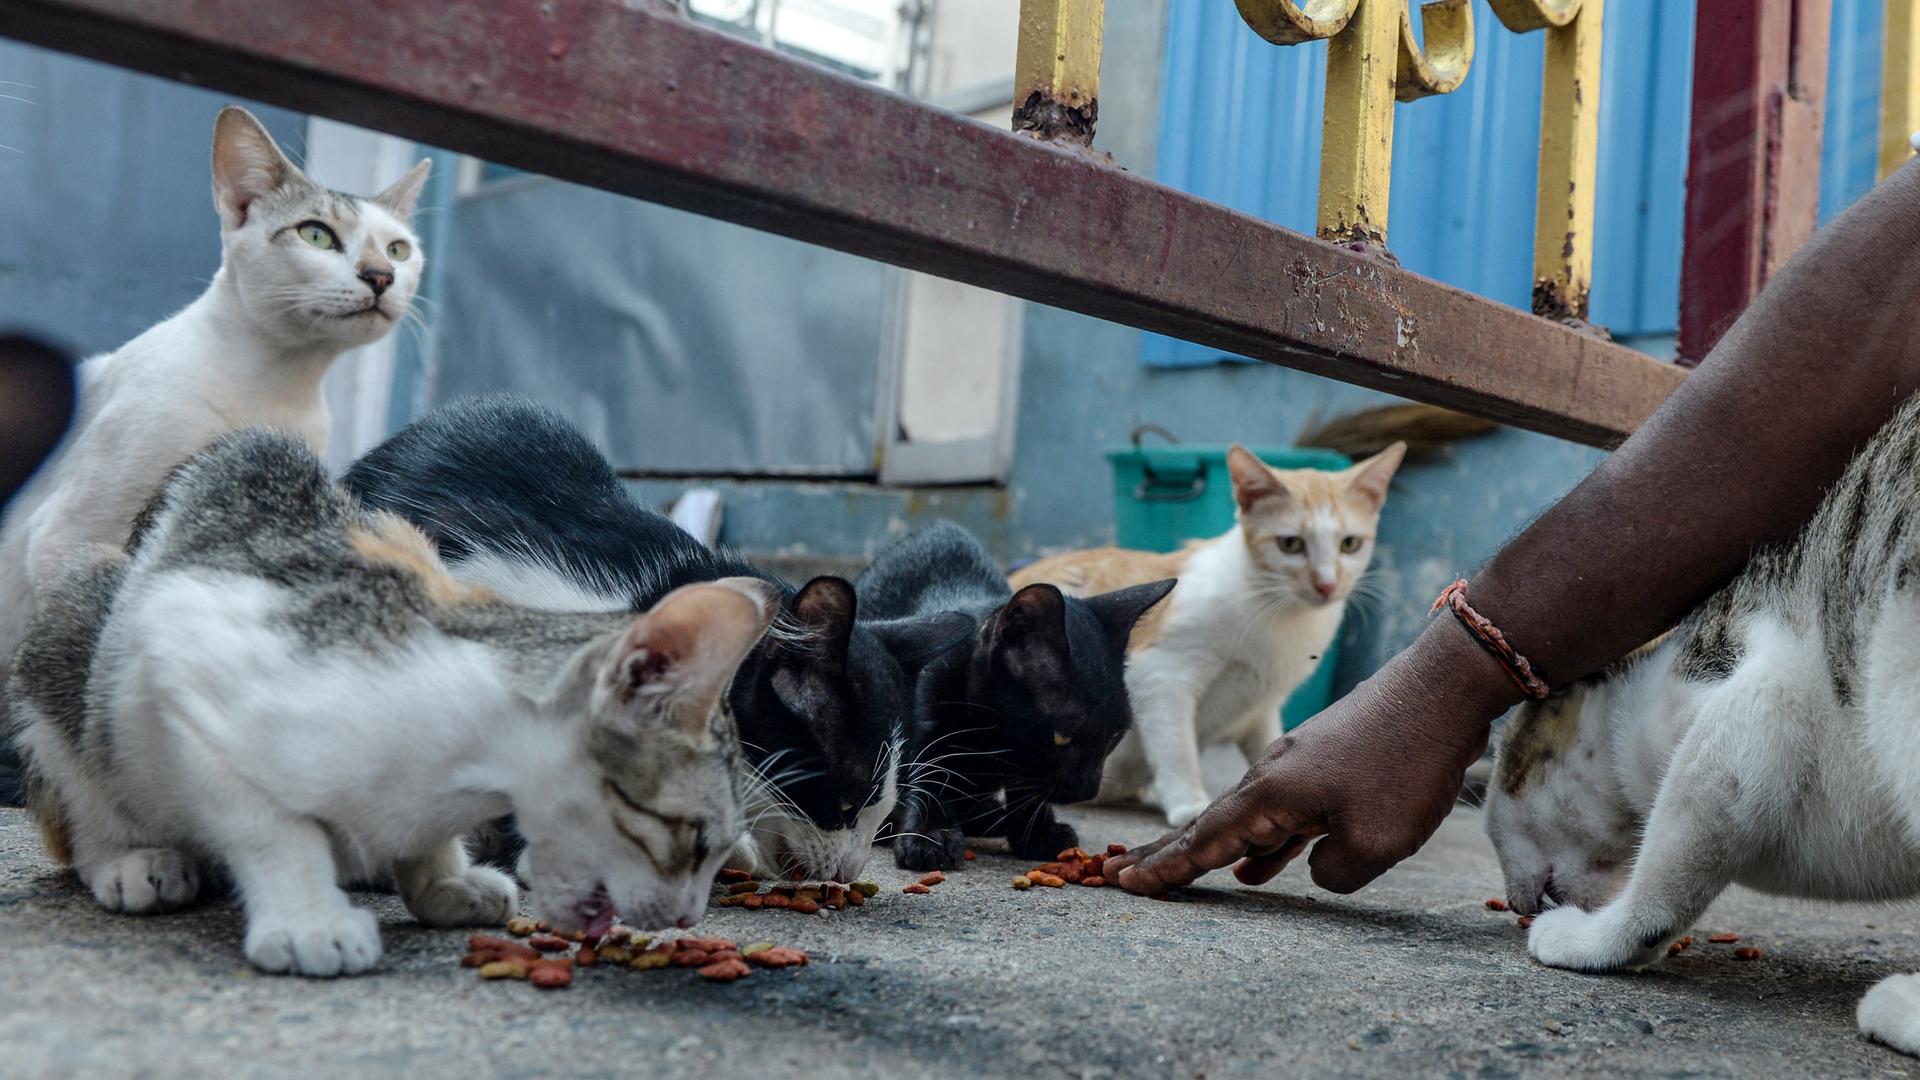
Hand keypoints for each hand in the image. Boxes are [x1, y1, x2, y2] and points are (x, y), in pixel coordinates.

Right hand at [1111, 619, 1514, 895]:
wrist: (1442, 692)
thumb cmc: (1407, 767)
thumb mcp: (1373, 843)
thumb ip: (1332, 874)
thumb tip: (1318, 868)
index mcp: (1271, 793)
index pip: (1204, 840)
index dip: (1166, 867)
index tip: (1125, 882)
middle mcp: (1273, 775)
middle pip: (1210, 824)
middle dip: (1169, 853)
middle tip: (1125, 872)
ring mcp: (1299, 766)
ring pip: (1246, 818)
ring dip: (1215, 849)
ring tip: (1183, 873)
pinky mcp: (1327, 764)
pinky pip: (1281, 812)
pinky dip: (1262, 842)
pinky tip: (1261, 868)